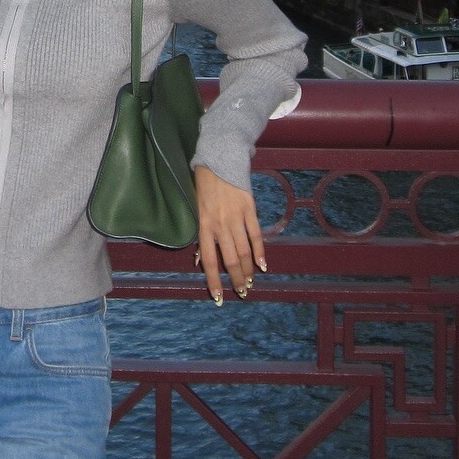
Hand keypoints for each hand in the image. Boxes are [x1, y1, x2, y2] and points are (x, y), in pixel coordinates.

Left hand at [194, 164, 263, 304]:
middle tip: (242, 292)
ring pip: (244, 251)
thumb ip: (201, 235)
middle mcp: (220, 225)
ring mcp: (236, 218)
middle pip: (231, 259)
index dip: (214, 281)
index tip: (219, 297)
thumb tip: (201, 260)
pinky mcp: (249, 209)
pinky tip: (262, 265)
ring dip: (248, 269)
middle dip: (237, 279)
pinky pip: (256, 235)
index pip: (209, 261)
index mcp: (204, 226)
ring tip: (251, 282)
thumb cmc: (204, 187)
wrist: (219, 161)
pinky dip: (260, 251)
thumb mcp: (196, 210)